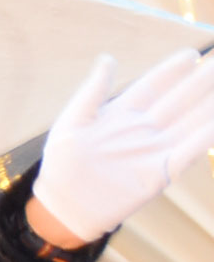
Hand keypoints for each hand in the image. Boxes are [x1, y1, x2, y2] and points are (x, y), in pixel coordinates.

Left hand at [32, 51, 213, 242]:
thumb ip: (93, 92)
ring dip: (209, 108)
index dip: (171, 71)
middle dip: (201, 83)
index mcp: (121, 114)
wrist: (63, 207)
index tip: (191, 54)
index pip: (152, 87)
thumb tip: (109, 58)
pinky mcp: (160, 174)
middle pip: (179, 101)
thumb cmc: (61, 164)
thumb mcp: (73, 122)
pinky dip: (205, 138)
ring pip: (190, 123)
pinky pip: (188, 152)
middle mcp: (143, 130)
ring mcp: (154, 151)